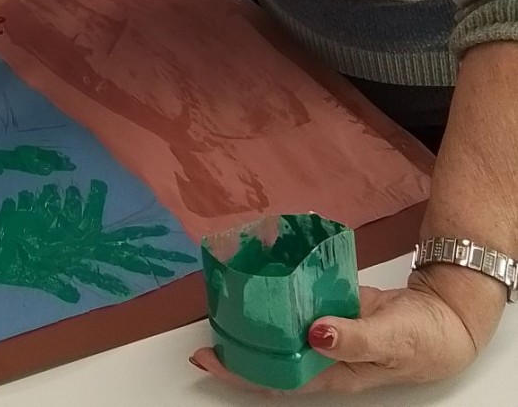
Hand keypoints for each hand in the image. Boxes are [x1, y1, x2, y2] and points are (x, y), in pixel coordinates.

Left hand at [190, 267, 503, 393]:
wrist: (446, 317)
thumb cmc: (423, 339)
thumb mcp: (391, 340)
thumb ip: (353, 338)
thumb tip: (314, 334)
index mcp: (332, 371)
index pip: (277, 377)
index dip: (241, 372)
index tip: (207, 357)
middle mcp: (322, 353)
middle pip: (270, 354)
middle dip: (237, 345)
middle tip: (204, 323)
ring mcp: (324, 329)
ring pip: (281, 327)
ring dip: (255, 317)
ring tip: (223, 297)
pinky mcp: (331, 305)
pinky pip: (299, 300)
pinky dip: (280, 291)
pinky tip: (261, 273)